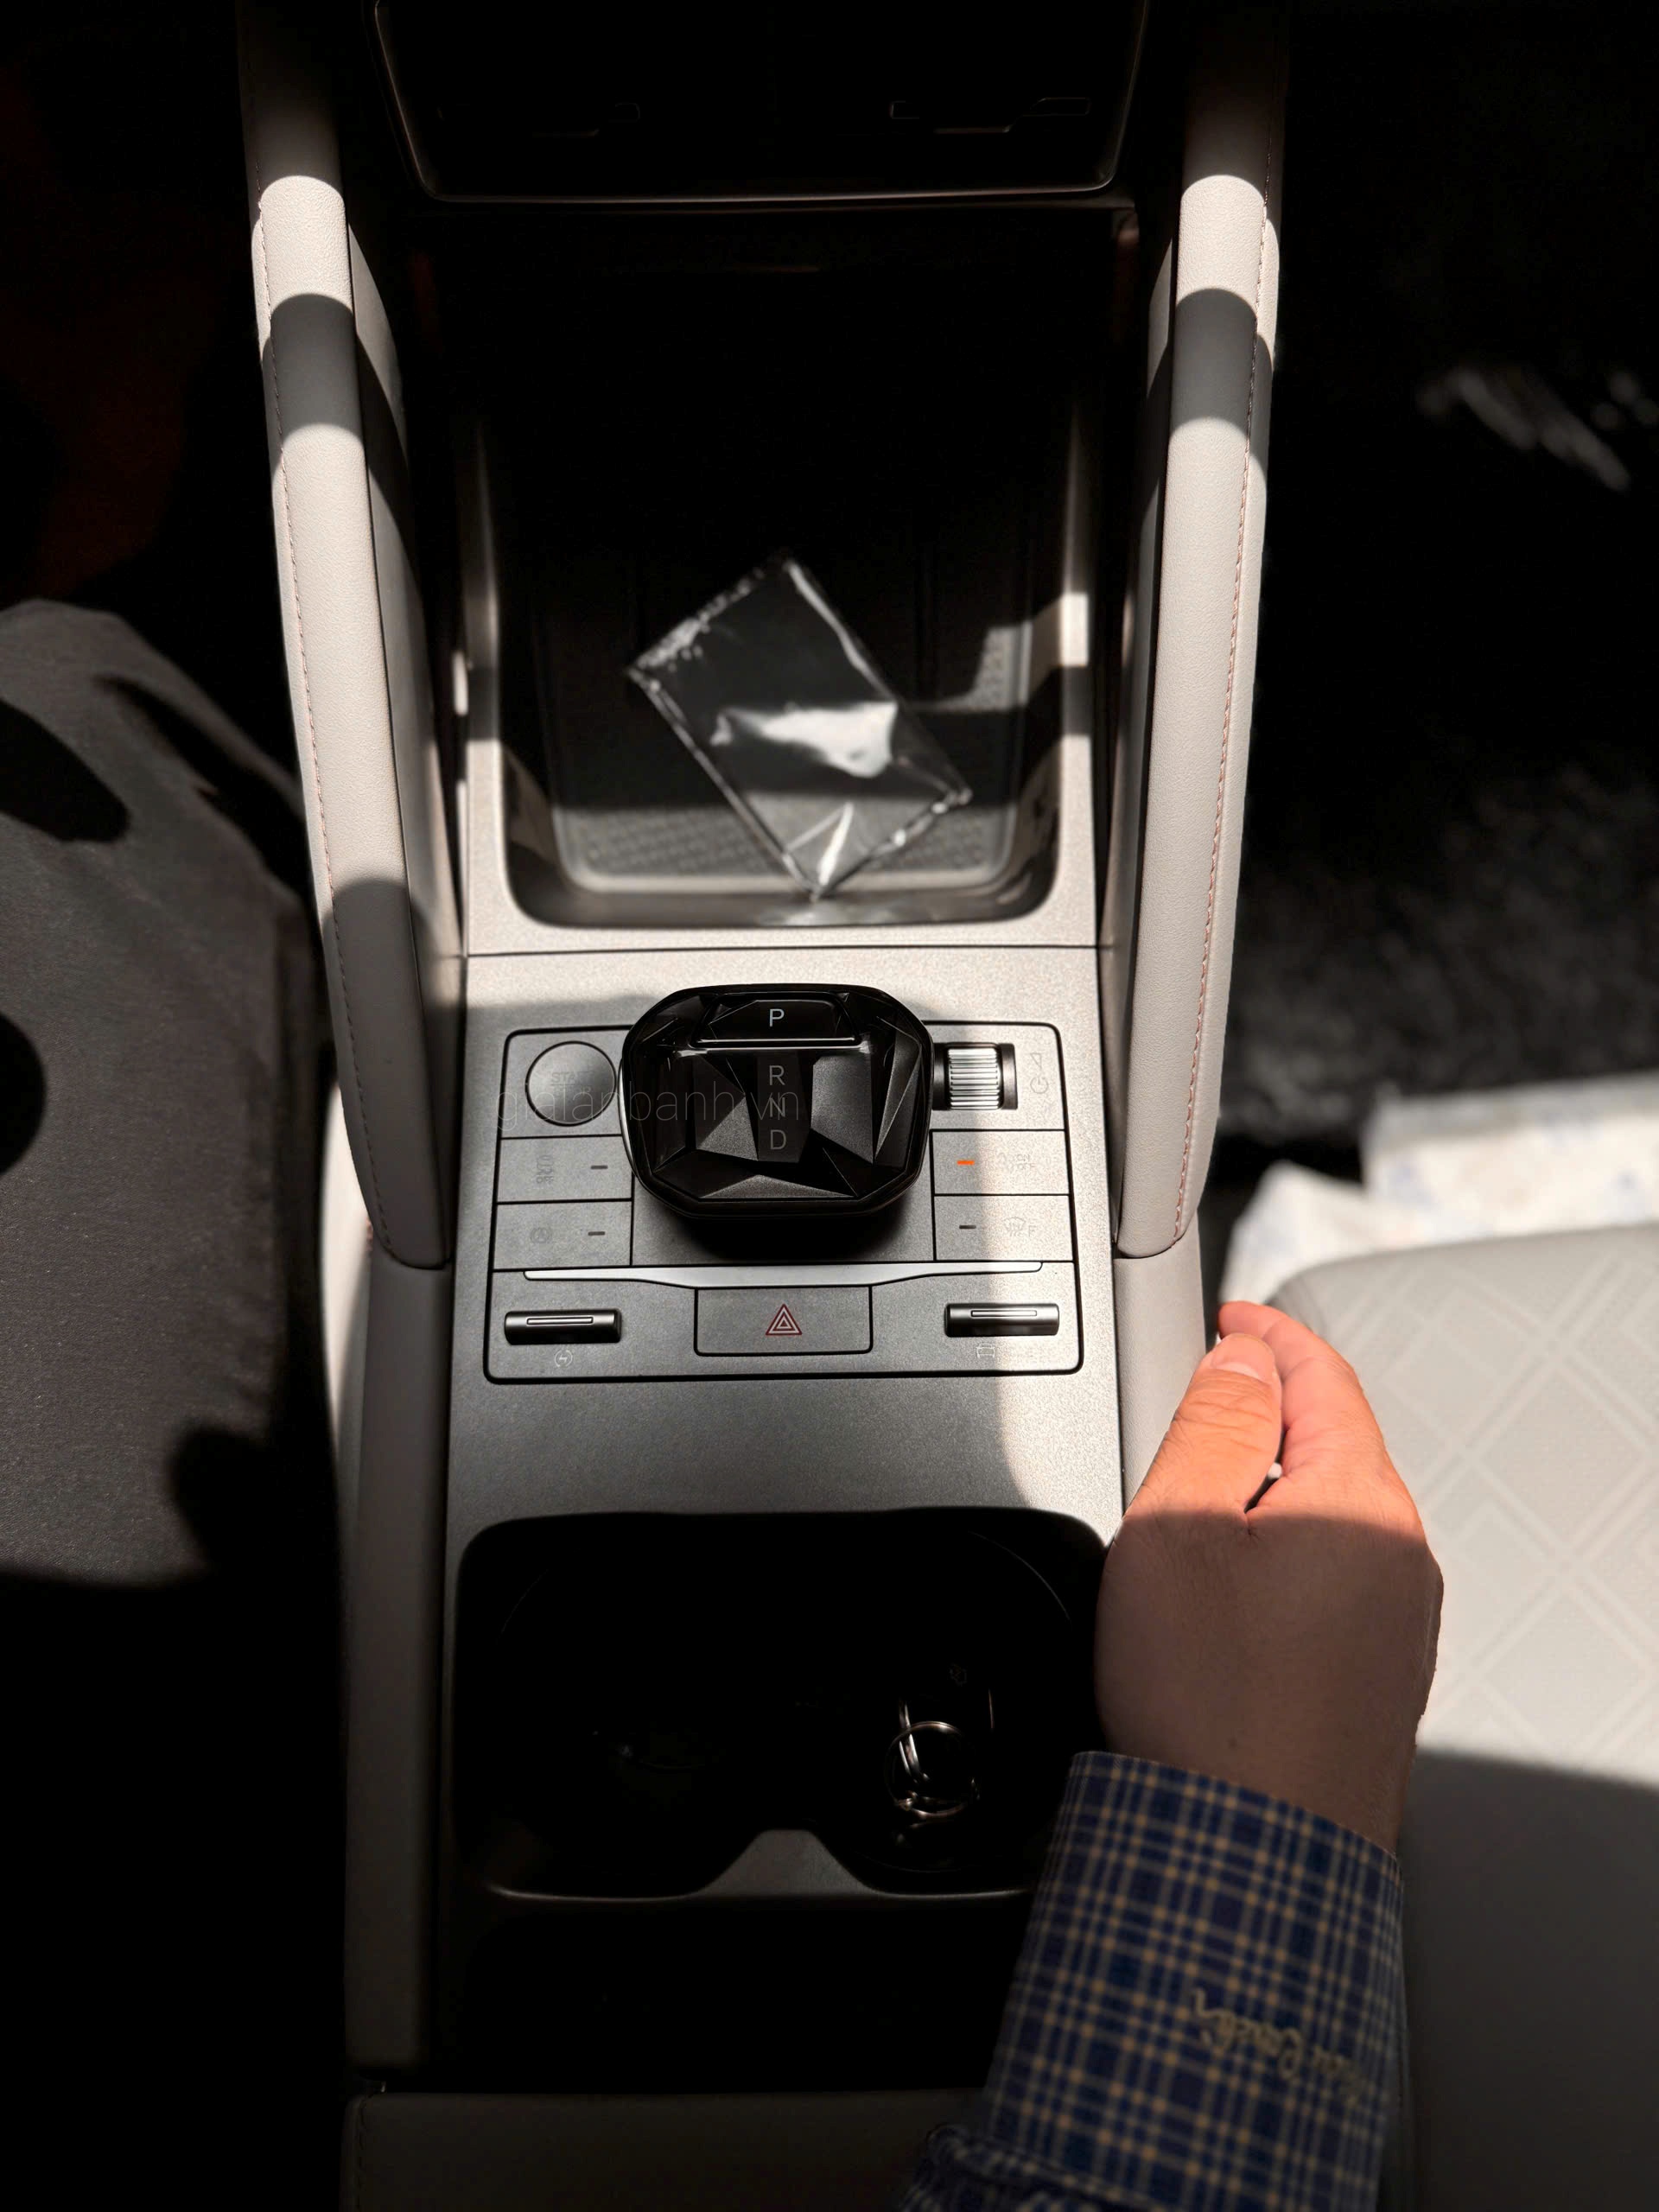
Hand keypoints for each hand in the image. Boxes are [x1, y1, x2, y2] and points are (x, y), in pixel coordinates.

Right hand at [1096, 1302, 1441, 1849]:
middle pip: (1331, 1445)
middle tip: (1185, 1412)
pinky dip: (1279, 1561)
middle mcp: (1400, 1560)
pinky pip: (1330, 1584)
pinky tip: (1224, 1602)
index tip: (1229, 1319)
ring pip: (1328, 1517)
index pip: (1321, 1376)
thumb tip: (1242, 1359)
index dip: (1264, 1334)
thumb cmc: (1208, 1709)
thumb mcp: (1176, 1525)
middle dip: (1260, 1415)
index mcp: (1361, 1504)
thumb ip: (1212, 1420)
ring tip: (1187, 1518)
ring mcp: (1397, 1627)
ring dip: (1265, 1493)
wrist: (1241, 1860)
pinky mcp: (1376, 1682)